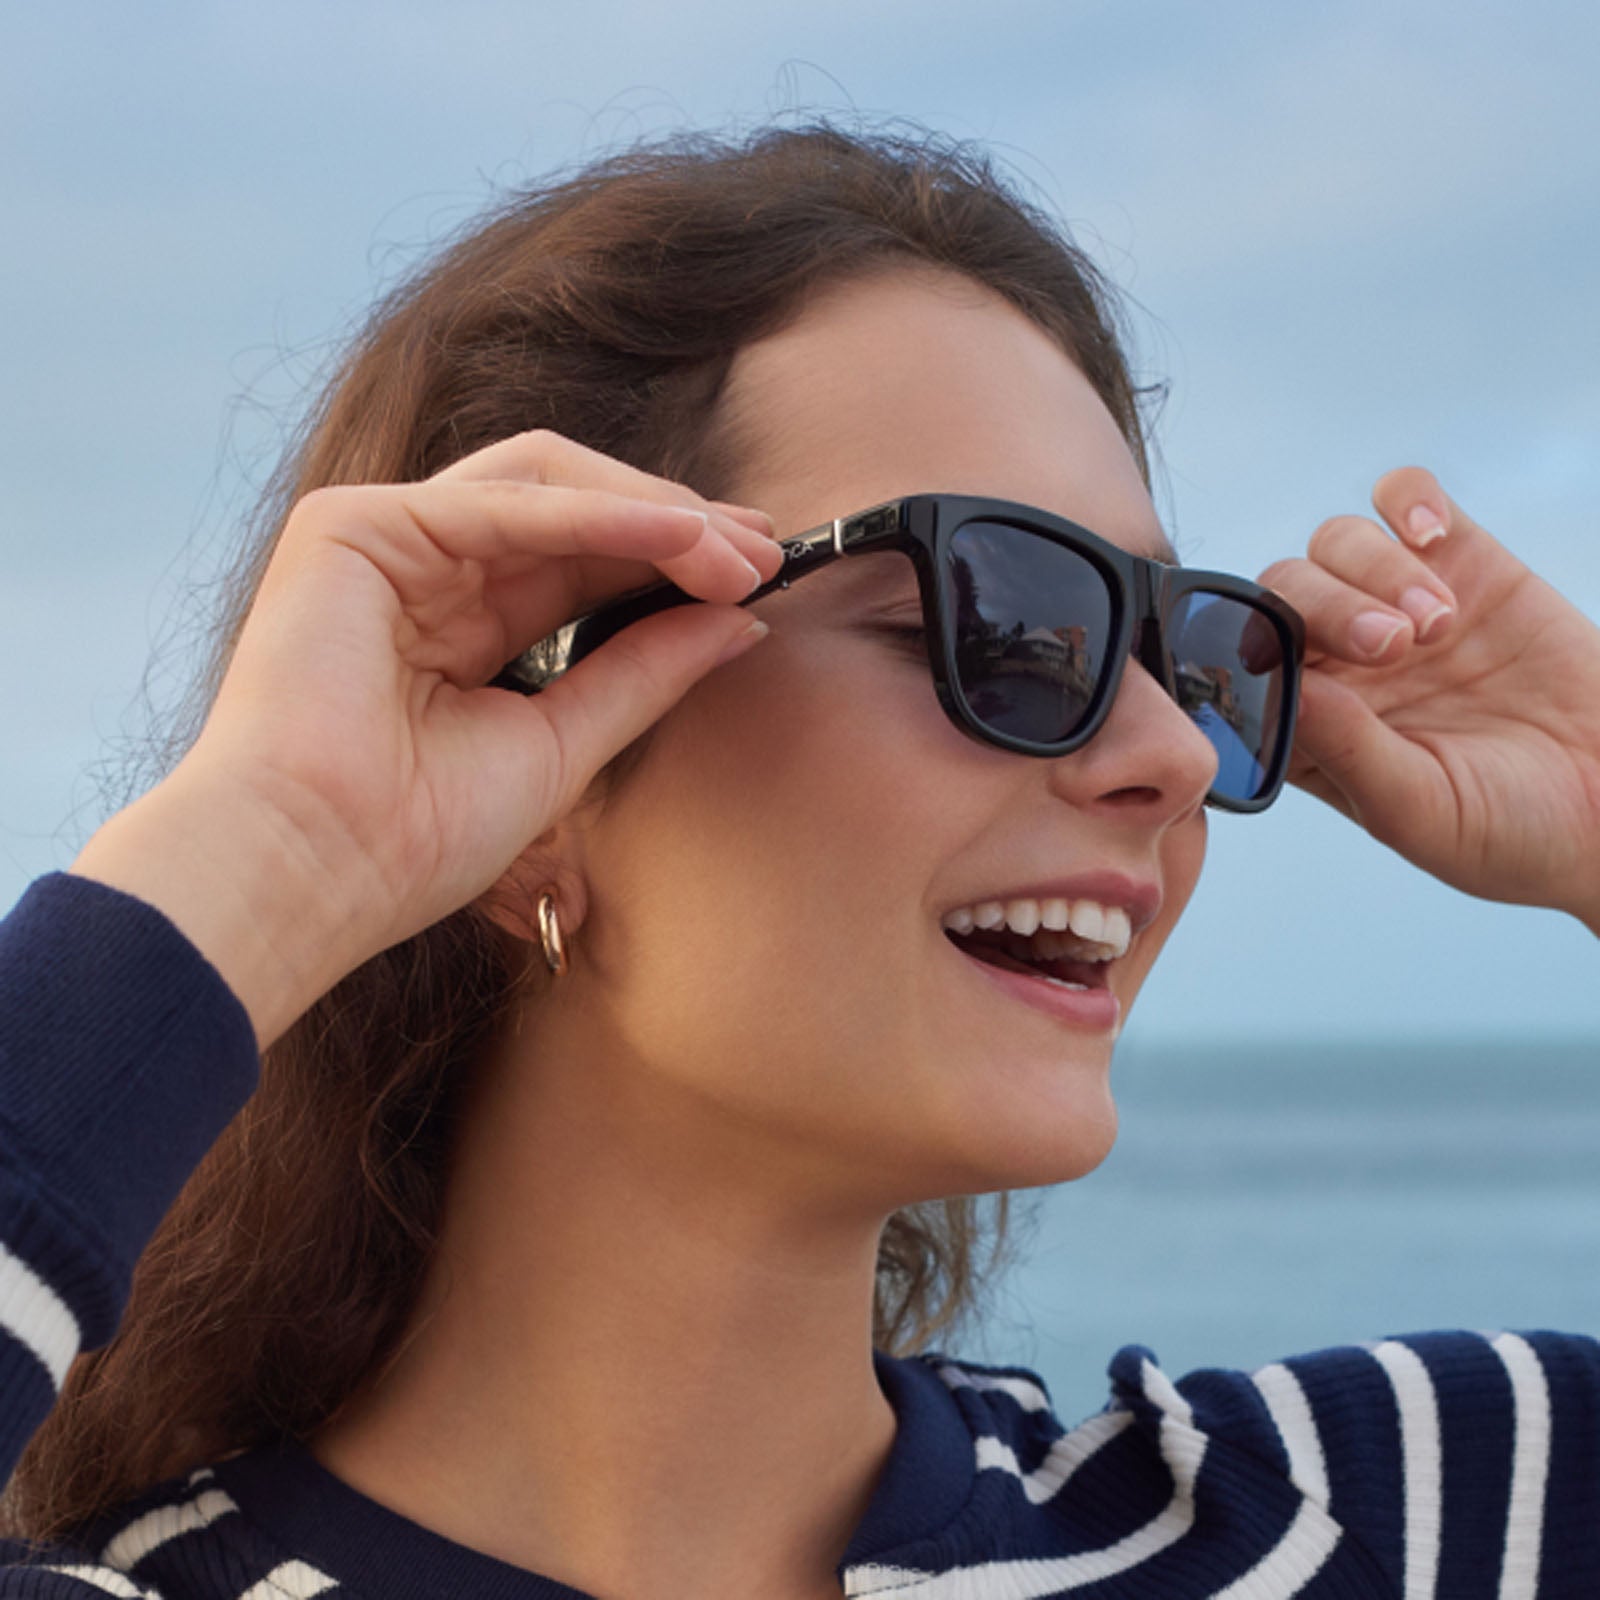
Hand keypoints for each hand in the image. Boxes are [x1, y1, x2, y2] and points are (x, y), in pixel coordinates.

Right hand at [72, 431, 781, 1043]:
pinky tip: (675, 533)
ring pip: (543, 486)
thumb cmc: (417, 836)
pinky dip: (595, 514)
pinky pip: (501, 506)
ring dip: (649, 514)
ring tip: (734, 554)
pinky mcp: (352, 526)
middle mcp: (426, 572)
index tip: (759, 575)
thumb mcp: (564, 742)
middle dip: (675, 526)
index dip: (673, 559)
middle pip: (572, 509)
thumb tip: (743, 624)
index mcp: (463, 624)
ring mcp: (385, 539)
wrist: (316, 871)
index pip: (585, 563)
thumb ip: (645, 673)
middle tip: (765, 555)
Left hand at [1258, 467, 1599, 931]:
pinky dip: (1407, 501)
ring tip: (1437, 625)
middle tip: (1392, 648)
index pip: (1244, 664)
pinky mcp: (1462, 564)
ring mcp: (1395, 607)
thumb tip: (1289, 690)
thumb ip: (1348, 750)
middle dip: (1325, 608)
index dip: (1252, 651)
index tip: (1291, 663)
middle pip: (1285, 593)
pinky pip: (1404, 501)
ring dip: (1374, 569)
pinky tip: (1432, 535)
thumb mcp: (1418, 810)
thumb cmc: (1510, 831)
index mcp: (1309, 724)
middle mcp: (1338, 661)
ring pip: (1336, 544)